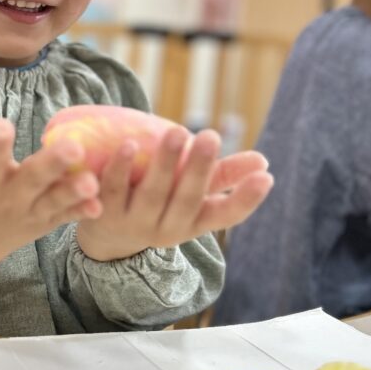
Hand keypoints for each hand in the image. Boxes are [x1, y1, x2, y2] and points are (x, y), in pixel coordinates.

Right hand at [0, 114, 102, 288]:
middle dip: (52, 164)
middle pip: (32, 179)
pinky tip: (99, 205)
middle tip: (73, 148)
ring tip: (92, 182)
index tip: (1, 125)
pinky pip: (65, 216)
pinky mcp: (46, 221)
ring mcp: (30, 211)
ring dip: (73, 191)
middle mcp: (9, 196)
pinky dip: (81, 212)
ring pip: (54, 200)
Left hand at [76, 126, 272, 261]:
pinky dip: (121, 168)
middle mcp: (166, 228)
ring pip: (151, 194)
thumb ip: (224, 176)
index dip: (246, 199)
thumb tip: (263, 163)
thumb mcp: (193, 197)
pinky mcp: (103, 213)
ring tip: (177, 132)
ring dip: (164, 163)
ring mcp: (134, 223)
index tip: (266, 178)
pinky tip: (128, 143)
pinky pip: (113, 190)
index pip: (226, 216)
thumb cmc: (162, 205)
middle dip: (199, 169)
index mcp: (194, 223)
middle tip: (211, 136)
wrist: (108, 237)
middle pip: (186, 200)